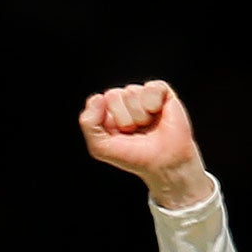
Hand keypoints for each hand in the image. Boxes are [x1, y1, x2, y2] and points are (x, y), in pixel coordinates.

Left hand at [78, 81, 214, 210]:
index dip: (110, 121)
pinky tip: (158, 114)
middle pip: (114, 95)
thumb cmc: (134, 156)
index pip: (99, 101)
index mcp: (107, 111)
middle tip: (136, 132)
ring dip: (140, 115)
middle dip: (124, 118)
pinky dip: (153, 104)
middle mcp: (124, 101)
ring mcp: (143, 95)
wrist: (163, 164)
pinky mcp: (162, 92)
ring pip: (132, 91)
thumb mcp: (100, 147)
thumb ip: (88, 124)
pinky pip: (151, 87)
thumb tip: (98, 97)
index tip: (120, 135)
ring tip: (148, 126)